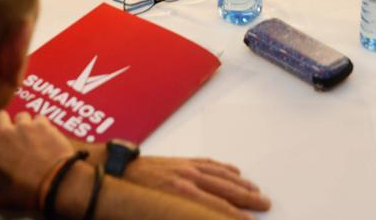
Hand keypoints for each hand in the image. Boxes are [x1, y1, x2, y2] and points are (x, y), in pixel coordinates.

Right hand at [0, 110, 75, 209]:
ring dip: (23, 124)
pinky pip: (38, 119)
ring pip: (20, 116)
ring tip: (30, 136)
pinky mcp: (42, 124)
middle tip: (11, 133)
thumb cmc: (27, 191)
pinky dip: (40, 126)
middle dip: (4, 123)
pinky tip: (45, 136)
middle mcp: (4, 134)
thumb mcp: (1, 197)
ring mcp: (24, 126)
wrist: (56, 182)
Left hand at [124, 156, 270, 217]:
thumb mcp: (153, 214)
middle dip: (248, 199)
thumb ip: (180, 216)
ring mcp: (185, 168)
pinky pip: (208, 163)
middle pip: (226, 190)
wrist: (110, 171)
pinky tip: (234, 172)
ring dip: (241, 184)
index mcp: (181, 195)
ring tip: (256, 190)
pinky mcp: (179, 161)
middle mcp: (188, 179)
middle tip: (265, 204)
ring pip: (221, 175)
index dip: (237, 217)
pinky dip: (223, 168)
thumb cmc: (126, 198)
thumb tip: (198, 216)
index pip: (218, 209)